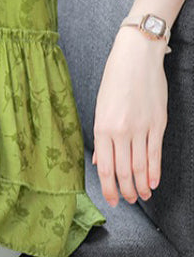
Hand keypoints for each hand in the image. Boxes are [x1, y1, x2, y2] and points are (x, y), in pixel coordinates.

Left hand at [92, 27, 167, 206]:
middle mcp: (120, 130)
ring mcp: (140, 128)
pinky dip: (154, 172)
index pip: (104, 167)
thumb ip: (101, 134)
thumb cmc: (115, 78)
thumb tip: (99, 160)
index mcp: (101, 125)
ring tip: (141, 196)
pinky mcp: (157, 124)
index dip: (108, 188)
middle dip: (125, 190)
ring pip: (140, 166)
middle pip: (123, 171)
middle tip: (128, 200)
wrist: (136, 56)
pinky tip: (153, 182)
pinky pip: (155, 154)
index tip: (112, 199)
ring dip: (140, 185)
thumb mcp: (101, 104)